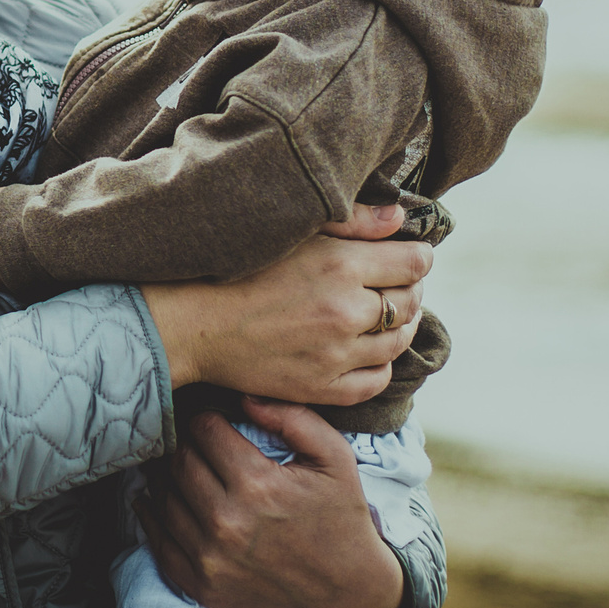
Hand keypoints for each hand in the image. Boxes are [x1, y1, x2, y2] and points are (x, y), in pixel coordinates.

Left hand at [137, 400, 404, 607]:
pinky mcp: (202, 586)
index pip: (204, 431)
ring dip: (165, 476)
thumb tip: (244, 397)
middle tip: (190, 441)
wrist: (348, 598)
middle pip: (179, 462)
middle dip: (183, 444)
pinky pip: (159, 543)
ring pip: (164, 498)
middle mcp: (227, 521)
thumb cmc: (342, 521)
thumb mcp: (335, 459)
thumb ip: (293, 418)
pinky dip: (150, 517)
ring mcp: (210, 557)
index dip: (205, 419)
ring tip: (175, 465)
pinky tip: (151, 500)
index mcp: (258, 484)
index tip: (210, 421)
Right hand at [142, 202, 428, 402]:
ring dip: (398, 325)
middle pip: (410, 302)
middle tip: (393, 282)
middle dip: (409, 288)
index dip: (418, 256)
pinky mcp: (323, 387)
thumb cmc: (234, 267)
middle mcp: (346, 312)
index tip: (409, 255)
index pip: (414, 262)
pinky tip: (366, 349)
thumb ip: (352, 221)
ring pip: (398, 341)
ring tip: (381, 314)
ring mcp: (336, 355)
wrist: (190, 324)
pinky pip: (376, 379)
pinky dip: (380, 363)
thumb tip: (401, 220)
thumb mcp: (292, 231)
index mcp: (341, 265)